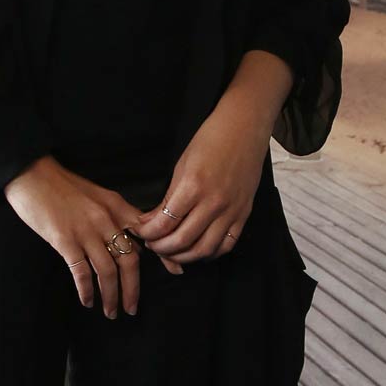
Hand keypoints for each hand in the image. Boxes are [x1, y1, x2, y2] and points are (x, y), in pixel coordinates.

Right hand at [1, 157, 186, 315]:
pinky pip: (81, 272)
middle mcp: (106, 220)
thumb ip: (116, 216)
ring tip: (110, 312)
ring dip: (111, 296)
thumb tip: (131, 242)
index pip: (147, 234)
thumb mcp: (97, 195)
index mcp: (116, 207)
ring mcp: (86, 231)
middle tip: (132, 309)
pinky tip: (87, 301)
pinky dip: (86, 290)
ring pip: (107, 271)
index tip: (176, 272)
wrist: (31, 175)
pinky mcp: (65, 240)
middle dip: (132, 288)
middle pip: (129, 260)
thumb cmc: (62, 185)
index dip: (163, 255)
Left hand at [131, 99, 272, 265]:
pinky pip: (226, 245)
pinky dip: (209, 253)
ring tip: (171, 251)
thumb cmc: (210, 141)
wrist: (244, 129)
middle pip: (182, 241)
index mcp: (193, 186)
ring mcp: (231, 211)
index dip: (148, 233)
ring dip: (183, 256)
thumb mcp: (181, 166)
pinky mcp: (243, 214)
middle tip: (152, 245)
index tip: (140, 232)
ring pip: (204, 249)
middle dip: (161, 248)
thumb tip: (150, 221)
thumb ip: (168, 198)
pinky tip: (197, 250)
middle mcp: (214, 202)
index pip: (164, 223)